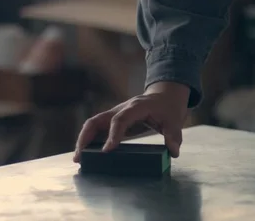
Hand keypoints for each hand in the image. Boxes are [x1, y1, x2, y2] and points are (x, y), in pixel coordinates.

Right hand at [73, 82, 189, 161]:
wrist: (165, 95)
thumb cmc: (168, 107)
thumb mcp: (175, 120)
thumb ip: (174, 135)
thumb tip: (173, 152)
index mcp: (136, 107)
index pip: (120, 120)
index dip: (113, 134)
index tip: (107, 150)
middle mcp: (121, 109)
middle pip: (97, 120)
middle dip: (86, 137)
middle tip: (80, 156)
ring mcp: (115, 114)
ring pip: (93, 124)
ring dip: (84, 139)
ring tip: (79, 158)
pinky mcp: (114, 120)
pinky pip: (98, 129)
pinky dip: (90, 140)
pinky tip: (87, 154)